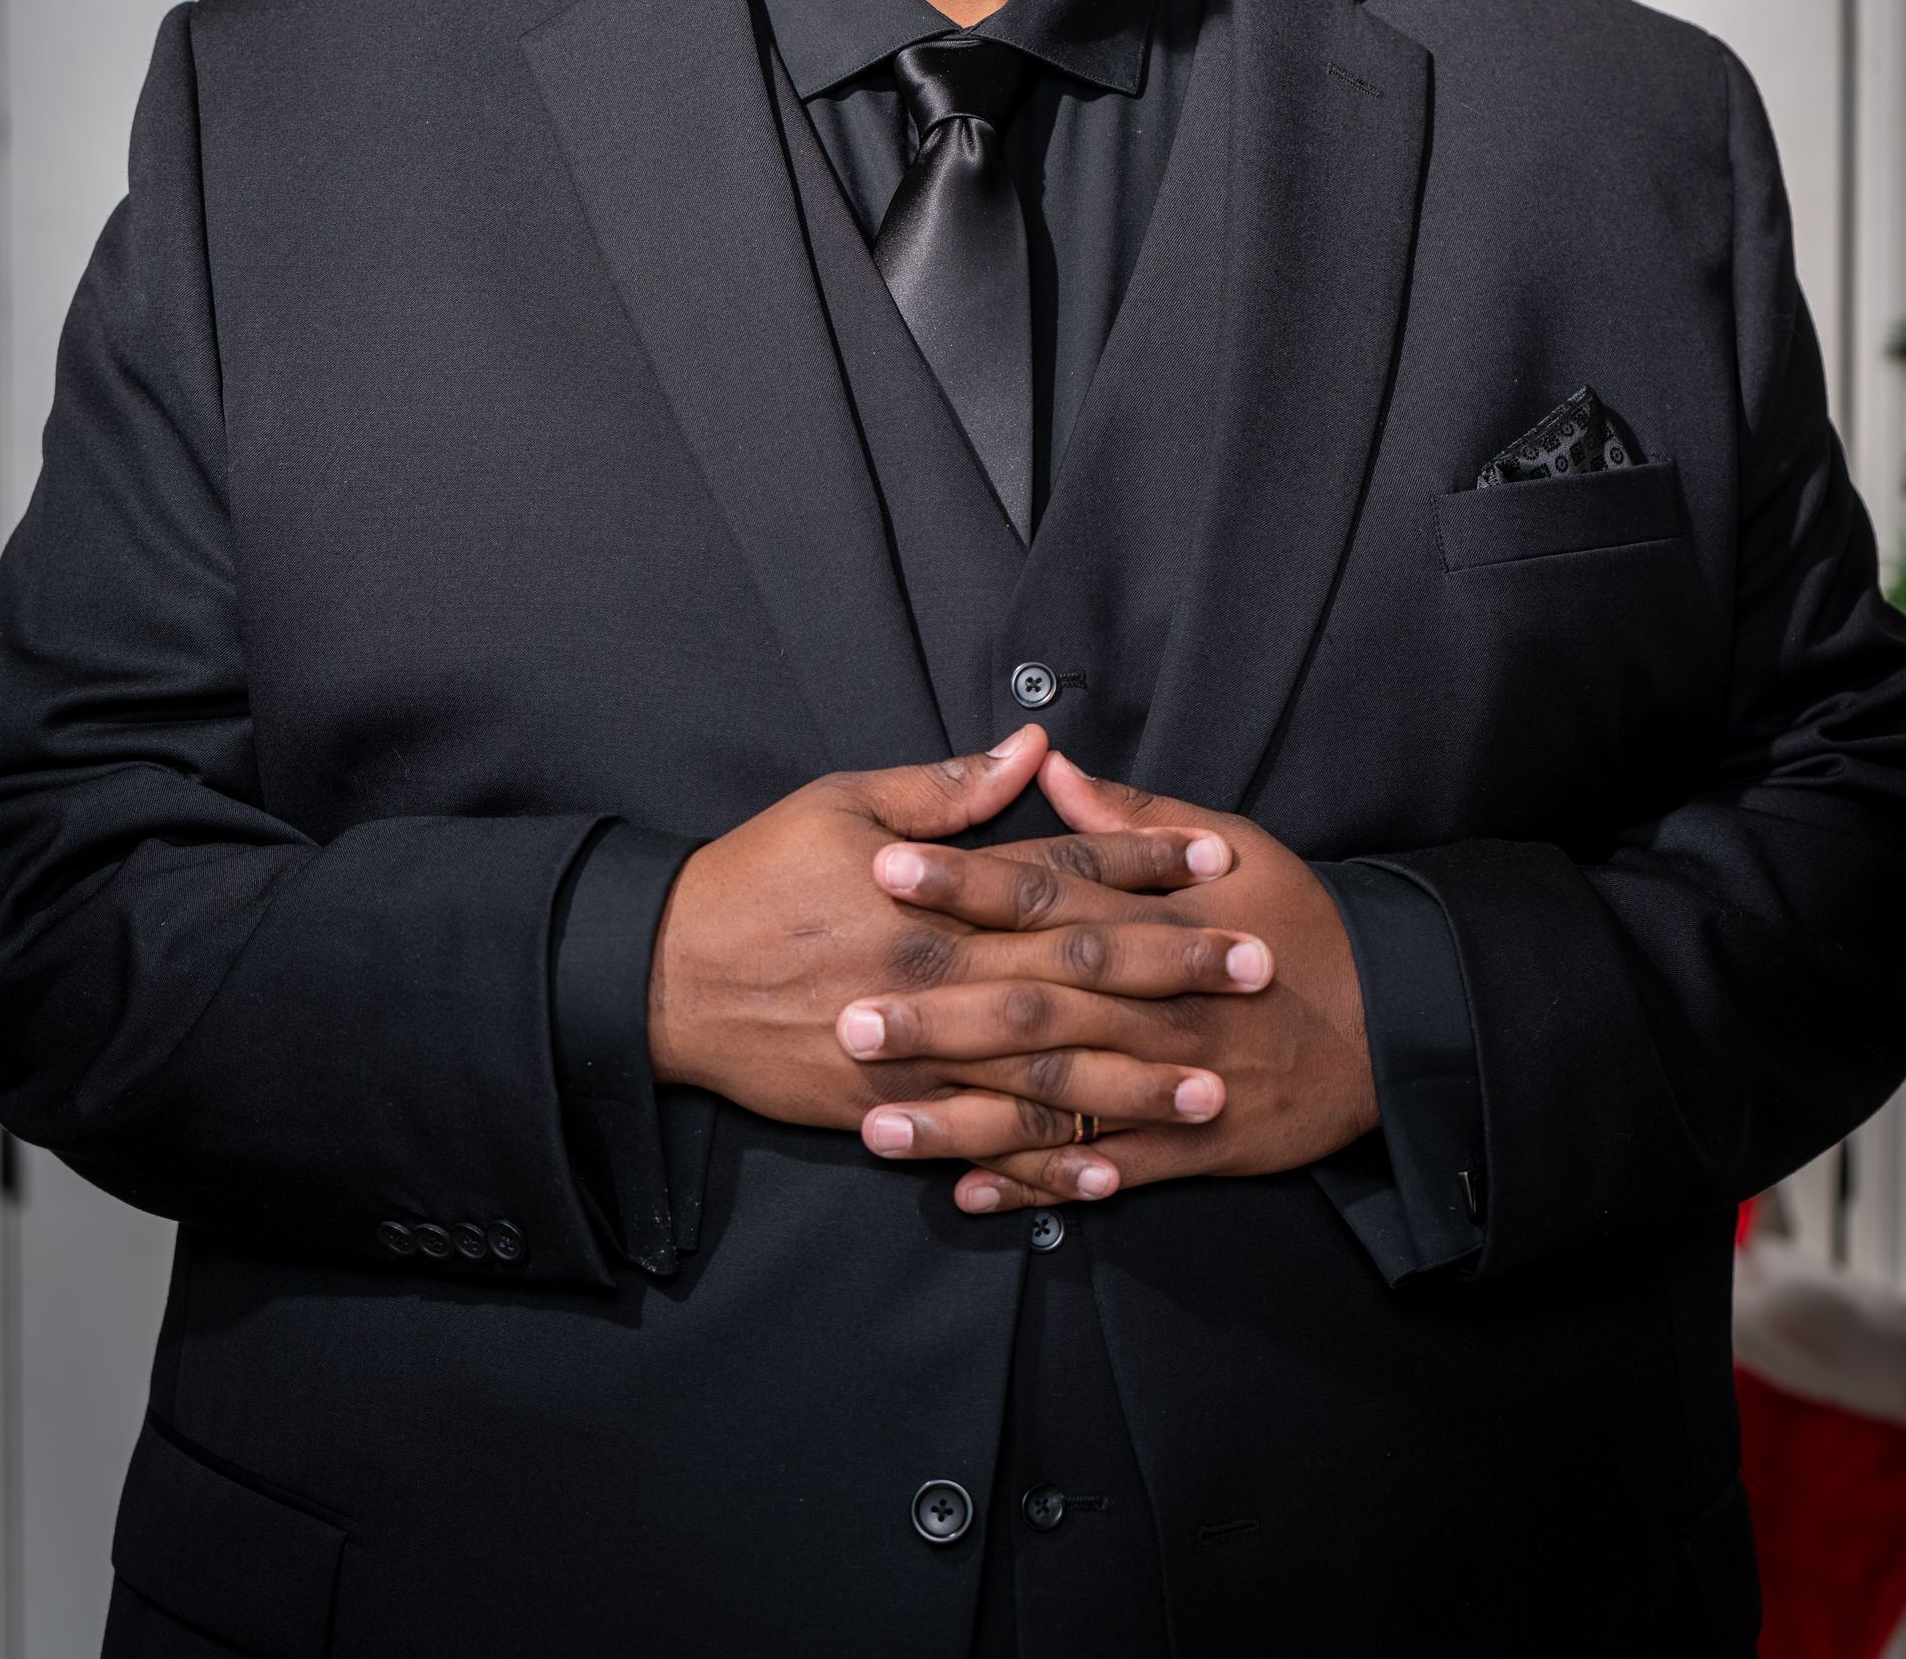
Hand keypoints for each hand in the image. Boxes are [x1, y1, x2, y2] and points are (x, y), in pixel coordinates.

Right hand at [647, 728, 1268, 1138]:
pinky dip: (1050, 1157)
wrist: (665, 977)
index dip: (1140, 863)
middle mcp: (939, 972)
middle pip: (1075, 970)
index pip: (1057, 870)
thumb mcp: (843, 804)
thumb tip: (1030, 749)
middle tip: (1254, 968)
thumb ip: (945, 791)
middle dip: (1171, 969)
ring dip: (1137, 1076)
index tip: (1213, 863)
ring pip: (1047, 1068)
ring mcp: (918, 1051)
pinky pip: (986, 1139)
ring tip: (1216, 1082)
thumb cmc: (757, 876)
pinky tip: (1113, 1169)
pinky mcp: (892, 1109)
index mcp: (932, 892)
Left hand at [839, 750, 1377, 1210]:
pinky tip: (963, 1189)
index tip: (885, 868)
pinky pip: (1099, 1169)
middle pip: (1031, 1005)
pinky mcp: (1187, 1148)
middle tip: (848, 1017)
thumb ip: (1131, 816)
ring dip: (962, 1116)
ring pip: (1052, 1101)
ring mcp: (1168, 1082)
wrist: (1392, 1021)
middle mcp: (1152, 1002)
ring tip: (877, 1123)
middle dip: (938, 1012)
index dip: (964, 881)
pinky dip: (1033, 1183)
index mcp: (1154, 921)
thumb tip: (1051, 766)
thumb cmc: (1300, 920)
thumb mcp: (1231, 844)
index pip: (1044, 893)